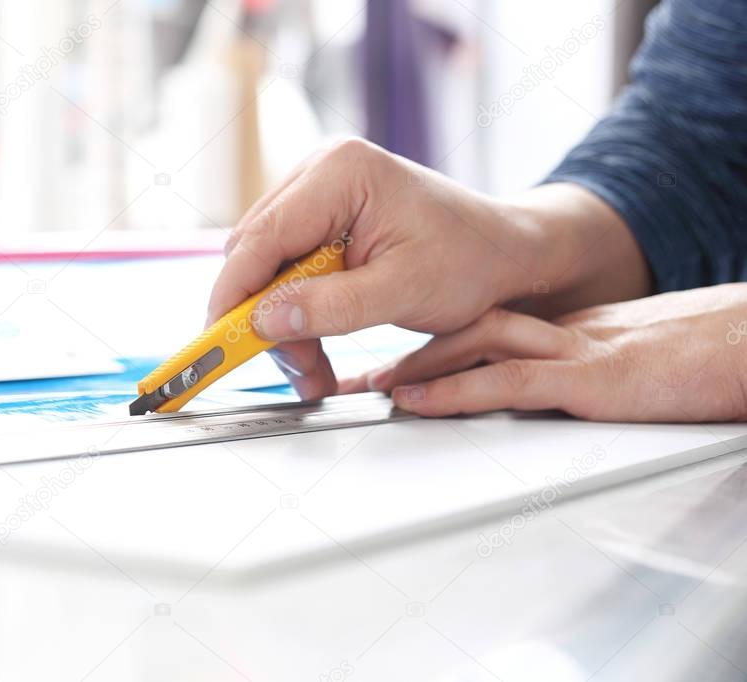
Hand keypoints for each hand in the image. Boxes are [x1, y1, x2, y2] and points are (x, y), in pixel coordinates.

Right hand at [207, 138, 649, 400]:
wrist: (506, 252)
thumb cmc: (471, 261)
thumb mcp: (402, 292)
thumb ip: (330, 306)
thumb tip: (262, 322)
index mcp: (340, 173)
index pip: (261, 238)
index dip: (232, 295)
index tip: (217, 343)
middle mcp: (320, 171)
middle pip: (255, 253)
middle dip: (263, 318)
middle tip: (294, 370)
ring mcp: (318, 191)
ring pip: (266, 265)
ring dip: (281, 321)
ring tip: (313, 369)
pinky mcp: (322, 216)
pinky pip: (286, 266)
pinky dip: (296, 309)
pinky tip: (315, 341)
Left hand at [365, 284, 746, 421]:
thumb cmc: (703, 359)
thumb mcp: (626, 366)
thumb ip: (579, 378)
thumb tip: (535, 401)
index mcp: (568, 330)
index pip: (481, 331)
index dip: (427, 348)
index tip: (384, 370)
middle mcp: (562, 332)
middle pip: (464, 330)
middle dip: (405, 354)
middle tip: (355, 379)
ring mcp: (576, 350)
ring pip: (477, 344)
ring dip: (417, 366)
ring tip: (371, 389)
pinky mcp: (595, 379)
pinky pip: (511, 381)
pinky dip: (456, 391)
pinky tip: (418, 402)